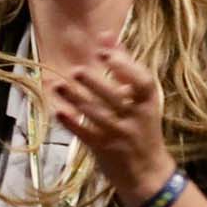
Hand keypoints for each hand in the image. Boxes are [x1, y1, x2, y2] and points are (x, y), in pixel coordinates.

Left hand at [48, 47, 172, 204]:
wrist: (147, 172)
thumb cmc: (142, 125)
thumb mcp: (140, 96)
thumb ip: (124, 64)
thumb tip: (105, 34)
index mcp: (148, 101)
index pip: (141, 81)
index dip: (123, 66)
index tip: (103, 54)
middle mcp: (136, 117)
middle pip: (114, 98)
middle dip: (95, 84)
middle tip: (77, 71)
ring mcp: (120, 135)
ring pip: (96, 116)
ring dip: (76, 100)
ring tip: (58, 86)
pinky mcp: (103, 149)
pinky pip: (86, 135)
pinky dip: (72, 124)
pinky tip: (58, 111)